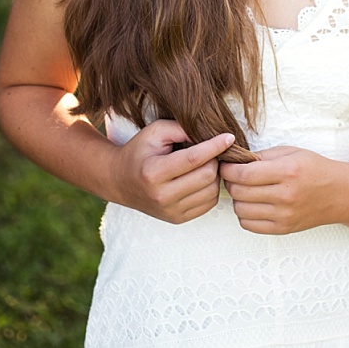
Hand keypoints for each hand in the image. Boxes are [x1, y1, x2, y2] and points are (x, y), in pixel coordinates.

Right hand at [109, 119, 234, 223]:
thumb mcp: (155, 132)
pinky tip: (200, 179)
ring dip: (214, 175)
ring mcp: (169, 211)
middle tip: (209, 152)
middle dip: (214, 160)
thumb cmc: (139, 152)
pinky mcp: (177, 219)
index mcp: (152, 173)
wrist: (119, 181)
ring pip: (212, 191)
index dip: (215, 146)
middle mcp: (161, 196)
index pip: (194, 159)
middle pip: (207, 175)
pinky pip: (209, 203)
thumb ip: (181, 128)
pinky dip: (210, 189)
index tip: (229, 137)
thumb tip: (211, 133)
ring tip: (203, 165)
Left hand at [221, 146, 341, 234]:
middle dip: (231, 182)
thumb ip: (263, 156)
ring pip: (240, 209)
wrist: (339, 193)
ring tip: (247, 191)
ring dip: (238, 199)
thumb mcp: (292, 153)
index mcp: (288, 171)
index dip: (228, 170)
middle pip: (239, 192)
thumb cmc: (315, 169)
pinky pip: (249, 224)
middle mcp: (285, 195)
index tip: (226, 166)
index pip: (244, 174)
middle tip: (235, 177)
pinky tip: (254, 205)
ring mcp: (284, 215)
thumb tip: (235, 162)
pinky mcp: (283, 229)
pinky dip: (245, 214)